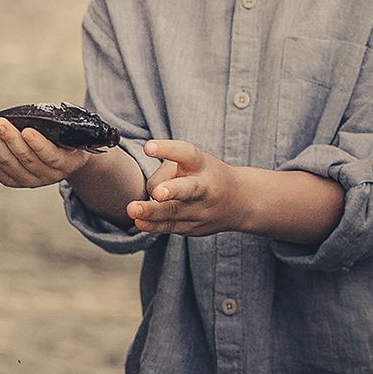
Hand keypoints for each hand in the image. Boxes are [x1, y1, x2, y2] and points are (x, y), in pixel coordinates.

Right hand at [0, 112, 92, 186]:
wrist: (77, 151)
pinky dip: (37, 144)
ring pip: (25, 157)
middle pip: (5, 160)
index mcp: (12, 177)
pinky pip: (49, 156)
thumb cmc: (39, 146)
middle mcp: (28, 179)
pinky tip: (28, 131)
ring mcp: (48, 174)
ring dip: (10, 140)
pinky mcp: (65, 164)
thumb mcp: (13, 149)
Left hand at [127, 139, 250, 235]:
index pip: (186, 153)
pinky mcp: (193, 226)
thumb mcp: (194, 162)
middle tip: (157, 193)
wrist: (239, 202)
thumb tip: (149, 192)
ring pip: (174, 211)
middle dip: (172, 191)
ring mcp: (200, 210)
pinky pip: (171, 226)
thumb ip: (169, 171)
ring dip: (152, 211)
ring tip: (133, 209)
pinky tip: (139, 221)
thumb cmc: (206, 174)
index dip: (167, 149)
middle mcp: (204, 187)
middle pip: (187, 189)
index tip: (148, 147)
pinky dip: (154, 225)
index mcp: (203, 165)